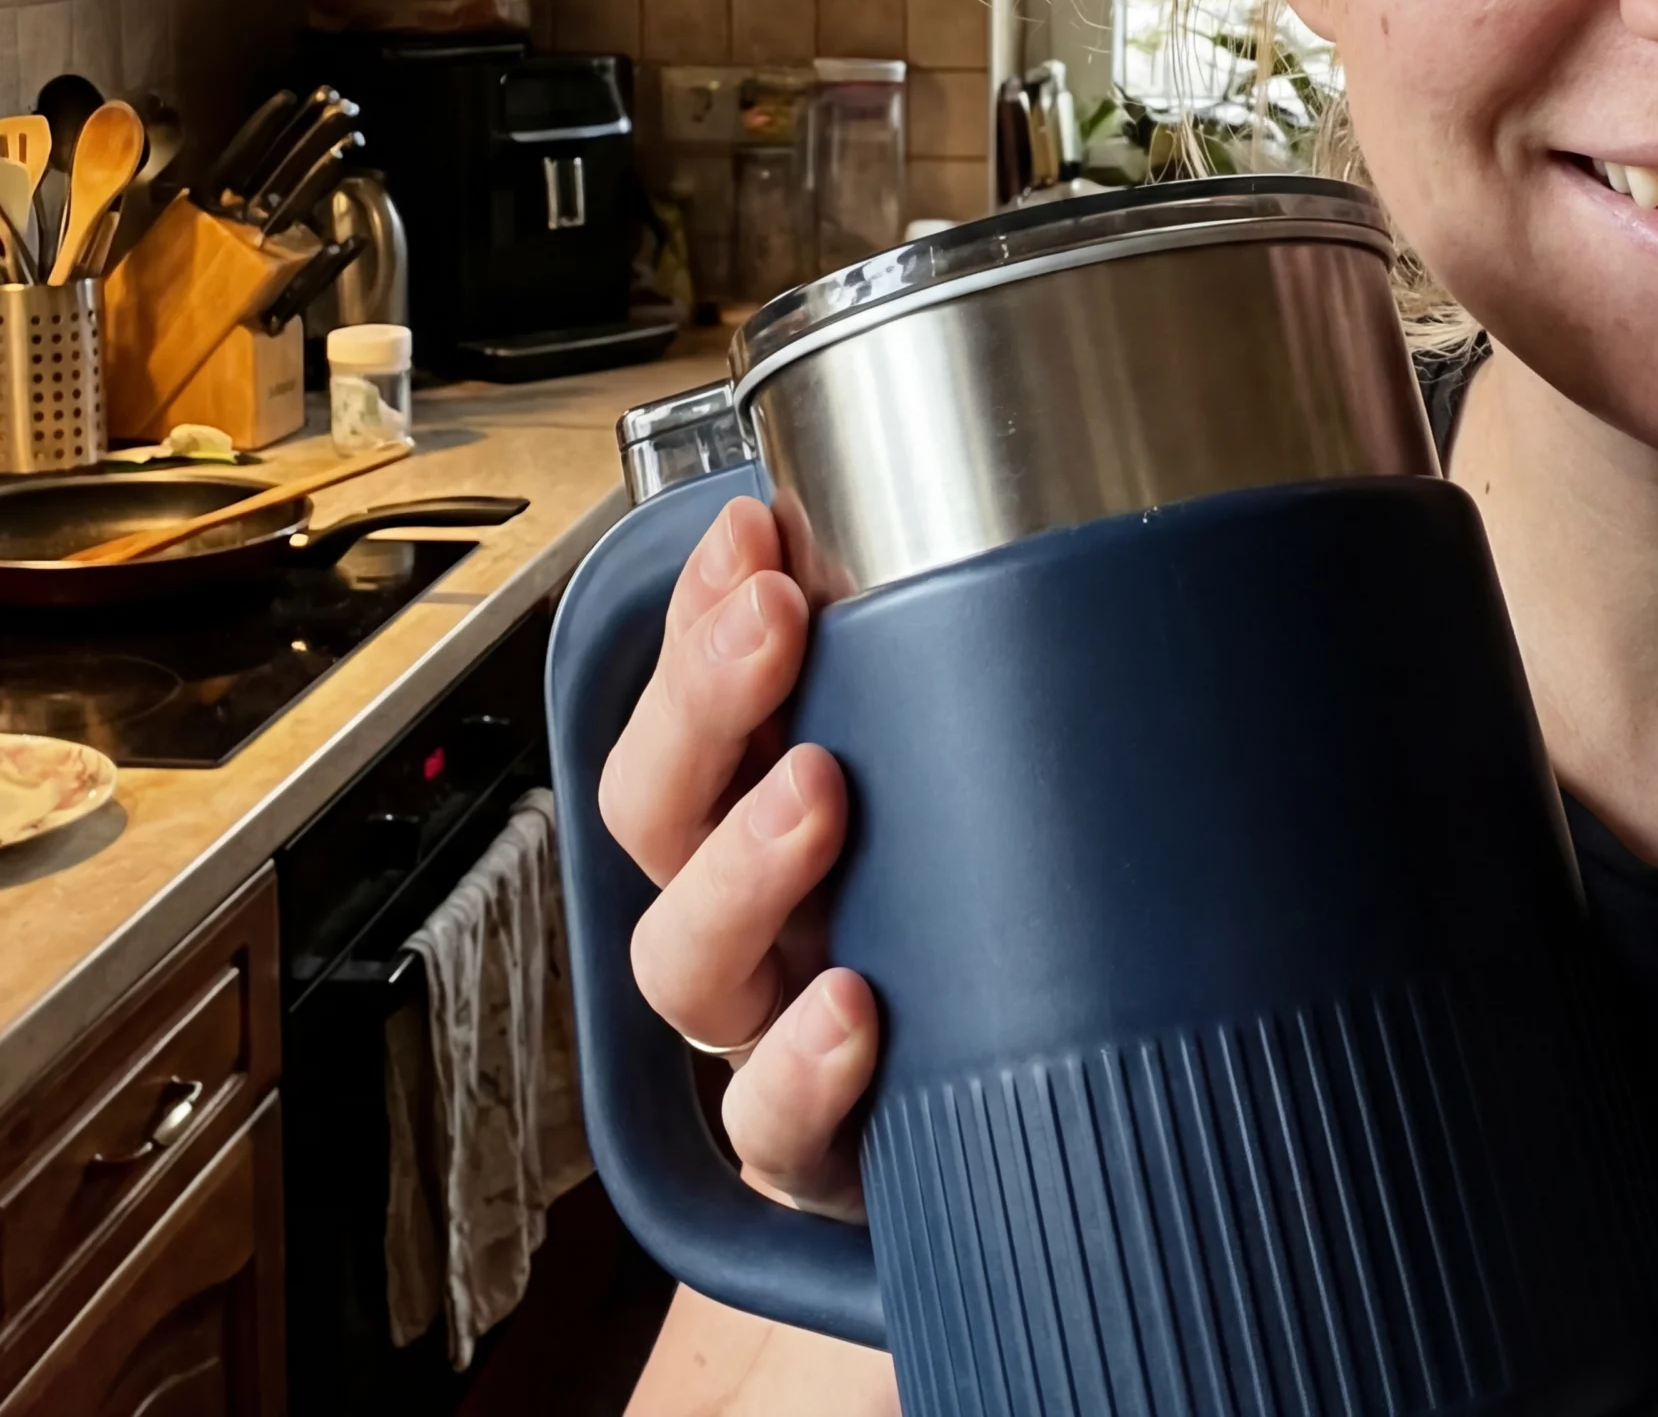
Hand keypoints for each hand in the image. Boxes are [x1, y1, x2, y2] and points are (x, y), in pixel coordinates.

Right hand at [598, 496, 873, 1216]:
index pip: (684, 694)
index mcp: (750, 802)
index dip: (694, 617)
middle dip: (699, 703)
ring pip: (684, 959)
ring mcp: (764, 1025)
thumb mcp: (926, 765)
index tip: (752, 535)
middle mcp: (736, 908)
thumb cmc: (945, 911)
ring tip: (813, 793)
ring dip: (735, 868)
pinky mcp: (813, 1144)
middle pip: (656, 808)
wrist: (997, 1111)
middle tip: (771, 622)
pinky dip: (801, 1069)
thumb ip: (892, 647)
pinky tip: (855, 1009)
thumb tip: (838, 516)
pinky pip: (774, 1124)